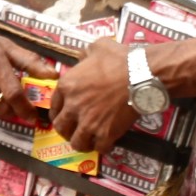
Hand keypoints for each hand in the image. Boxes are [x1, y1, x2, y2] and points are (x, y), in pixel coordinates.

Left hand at [49, 38, 137, 152]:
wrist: (142, 74)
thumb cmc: (120, 59)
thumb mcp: (97, 47)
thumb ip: (85, 54)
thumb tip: (83, 57)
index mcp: (67, 85)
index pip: (53, 106)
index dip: (58, 113)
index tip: (63, 116)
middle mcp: (73, 106)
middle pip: (60, 127)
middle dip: (66, 131)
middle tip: (73, 131)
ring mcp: (89, 122)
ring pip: (76, 142)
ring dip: (81, 143)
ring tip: (87, 142)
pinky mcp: (105, 133)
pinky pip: (99, 148)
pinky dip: (102, 147)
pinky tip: (106, 143)